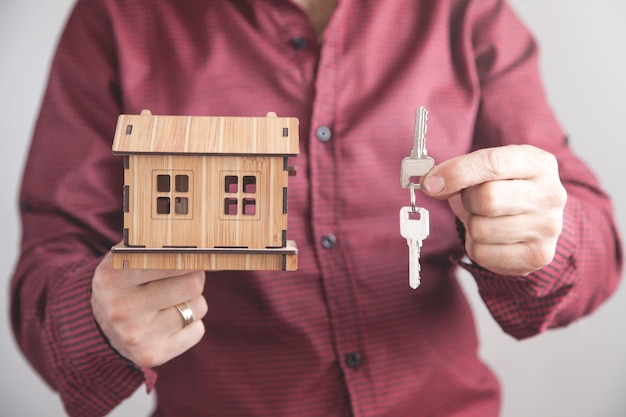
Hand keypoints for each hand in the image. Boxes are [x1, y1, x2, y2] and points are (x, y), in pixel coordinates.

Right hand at [91, 252, 207, 367]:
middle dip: (195, 276)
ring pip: (198, 307)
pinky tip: (169, 321)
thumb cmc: (125, 281)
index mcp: (114, 277)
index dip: (191, 255)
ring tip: (170, 300)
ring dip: (192, 301)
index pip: (171, 260)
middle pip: (193, 284)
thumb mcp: (126, 255)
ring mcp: (136, 336)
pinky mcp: (152, 355)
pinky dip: (191, 324)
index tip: (200, 252)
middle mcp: (122, 308)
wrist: (99, 326)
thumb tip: (194, 231)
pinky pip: (197, 331)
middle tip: (184, 275)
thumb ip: (154, 241)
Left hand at [422, 144, 566, 276]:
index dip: (456, 173)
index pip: (492, 164)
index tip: (431, 183)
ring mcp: (548, 227)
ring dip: (471, 226)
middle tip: (471, 201)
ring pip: (481, 229)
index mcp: (538, 163)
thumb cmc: (504, 189)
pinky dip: (476, 247)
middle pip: (487, 199)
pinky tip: (491, 239)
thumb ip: (460, 170)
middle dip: (467, 201)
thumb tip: (432, 183)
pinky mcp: (538, 255)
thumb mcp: (486, 170)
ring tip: (485, 219)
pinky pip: (483, 254)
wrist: (532, 219)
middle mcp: (551, 194)